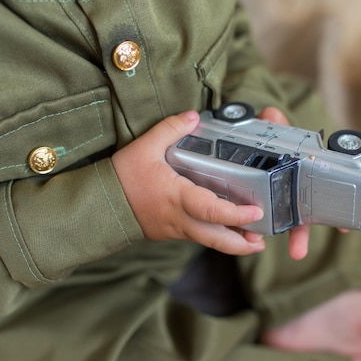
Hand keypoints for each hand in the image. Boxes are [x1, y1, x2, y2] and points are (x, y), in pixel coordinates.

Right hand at [111, 111, 265, 255]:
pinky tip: (228, 231)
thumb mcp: (144, 147)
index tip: (256, 213)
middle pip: (215, 239)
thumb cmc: (122, 177)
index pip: (211, 210)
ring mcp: (176, 229)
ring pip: (208, 242)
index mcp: (177, 197)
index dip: (236, 214)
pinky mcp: (172, 232)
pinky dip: (216, 236)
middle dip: (240, 244)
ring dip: (232, 244)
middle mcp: (180, 219)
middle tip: (261, 242)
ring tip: (253, 242)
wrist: (99, 206)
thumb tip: (194, 116)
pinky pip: (198, 237)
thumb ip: (170, 128)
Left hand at [257, 108, 349, 259]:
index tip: (344, 230)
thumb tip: (271, 115)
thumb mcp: (270, 126)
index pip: (322, 192)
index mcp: (299, 172)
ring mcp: (272, 197)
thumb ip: (272, 121)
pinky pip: (252, 218)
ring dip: (272, 237)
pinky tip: (250, 238)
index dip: (333, 213)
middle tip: (299, 251)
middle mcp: (290, 188)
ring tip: (266, 246)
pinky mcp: (250, 201)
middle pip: (300, 215)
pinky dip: (252, 228)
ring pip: (278, 221)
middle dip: (300, 234)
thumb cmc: (263, 134)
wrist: (240, 136)